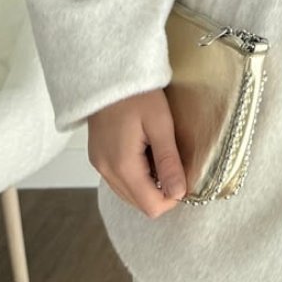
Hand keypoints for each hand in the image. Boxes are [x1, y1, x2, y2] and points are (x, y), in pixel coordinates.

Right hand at [87, 88, 186, 217]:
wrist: (108, 75)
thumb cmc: (136, 94)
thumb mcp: (160, 124)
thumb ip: (168, 161)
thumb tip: (179, 193)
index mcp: (122, 165)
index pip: (151, 206)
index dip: (173, 197)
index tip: (184, 175)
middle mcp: (106, 171)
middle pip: (139, 203)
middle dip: (161, 192)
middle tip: (173, 163)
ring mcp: (99, 166)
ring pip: (129, 194)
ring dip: (149, 184)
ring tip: (158, 155)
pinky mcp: (98, 159)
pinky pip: (120, 181)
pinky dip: (136, 176)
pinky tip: (145, 153)